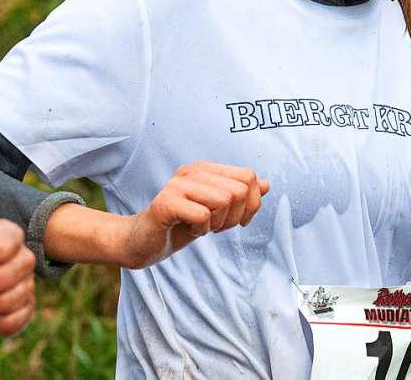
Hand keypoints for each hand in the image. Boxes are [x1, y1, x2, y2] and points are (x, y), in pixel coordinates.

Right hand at [119, 161, 268, 268]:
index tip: (236, 219)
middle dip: (235, 216)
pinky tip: (188, 230)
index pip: (248, 176)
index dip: (251, 203)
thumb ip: (239, 196)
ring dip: (218, 224)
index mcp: (204, 168)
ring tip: (202, 227)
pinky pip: (203, 216)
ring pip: (224, 200)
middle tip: (216, 226)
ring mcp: (177, 185)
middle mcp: (191, 171)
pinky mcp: (165, 203)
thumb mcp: (215, 211)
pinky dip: (201, 230)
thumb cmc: (180, 225)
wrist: (143, 242)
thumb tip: (267, 184)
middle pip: (239, 190)